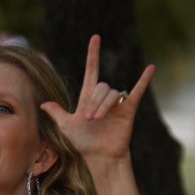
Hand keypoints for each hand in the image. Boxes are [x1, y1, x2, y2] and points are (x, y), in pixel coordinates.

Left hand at [40, 34, 154, 163]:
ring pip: (113, 93)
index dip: (93, 54)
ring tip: (98, 120)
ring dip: (104, 105)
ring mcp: (117, 104)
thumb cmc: (82, 143)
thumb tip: (43, 103)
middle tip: (89, 119)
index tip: (95, 37)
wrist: (99, 156)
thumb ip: (57, 113)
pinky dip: (144, 80)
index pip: (91, 70)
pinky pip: (137, 92)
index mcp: (88, 98)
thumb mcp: (66, 126)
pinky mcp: (128, 110)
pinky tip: (151, 68)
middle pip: (102, 87)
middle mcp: (103, 98)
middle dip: (95, 102)